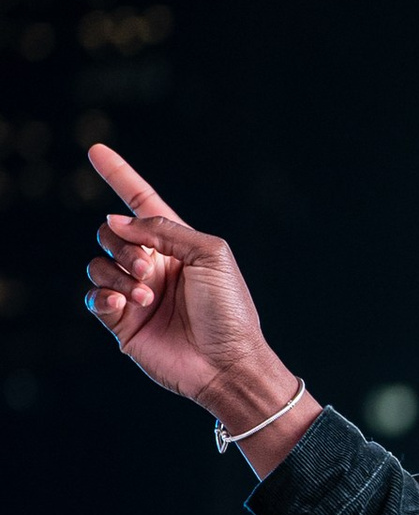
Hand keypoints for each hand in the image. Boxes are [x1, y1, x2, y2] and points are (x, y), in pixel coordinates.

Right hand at [80, 144, 313, 469]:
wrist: (227, 364)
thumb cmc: (229, 311)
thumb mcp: (210, 255)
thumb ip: (165, 229)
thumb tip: (118, 221)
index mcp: (176, 244)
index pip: (140, 202)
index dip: (119, 175)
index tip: (96, 150)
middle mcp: (152, 264)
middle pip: (112, 233)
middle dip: (124, 244)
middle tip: (151, 269)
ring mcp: (134, 292)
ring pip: (98, 263)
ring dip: (119, 272)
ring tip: (145, 295)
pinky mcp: (121, 322)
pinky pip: (94, 295)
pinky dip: (104, 293)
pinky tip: (126, 303)